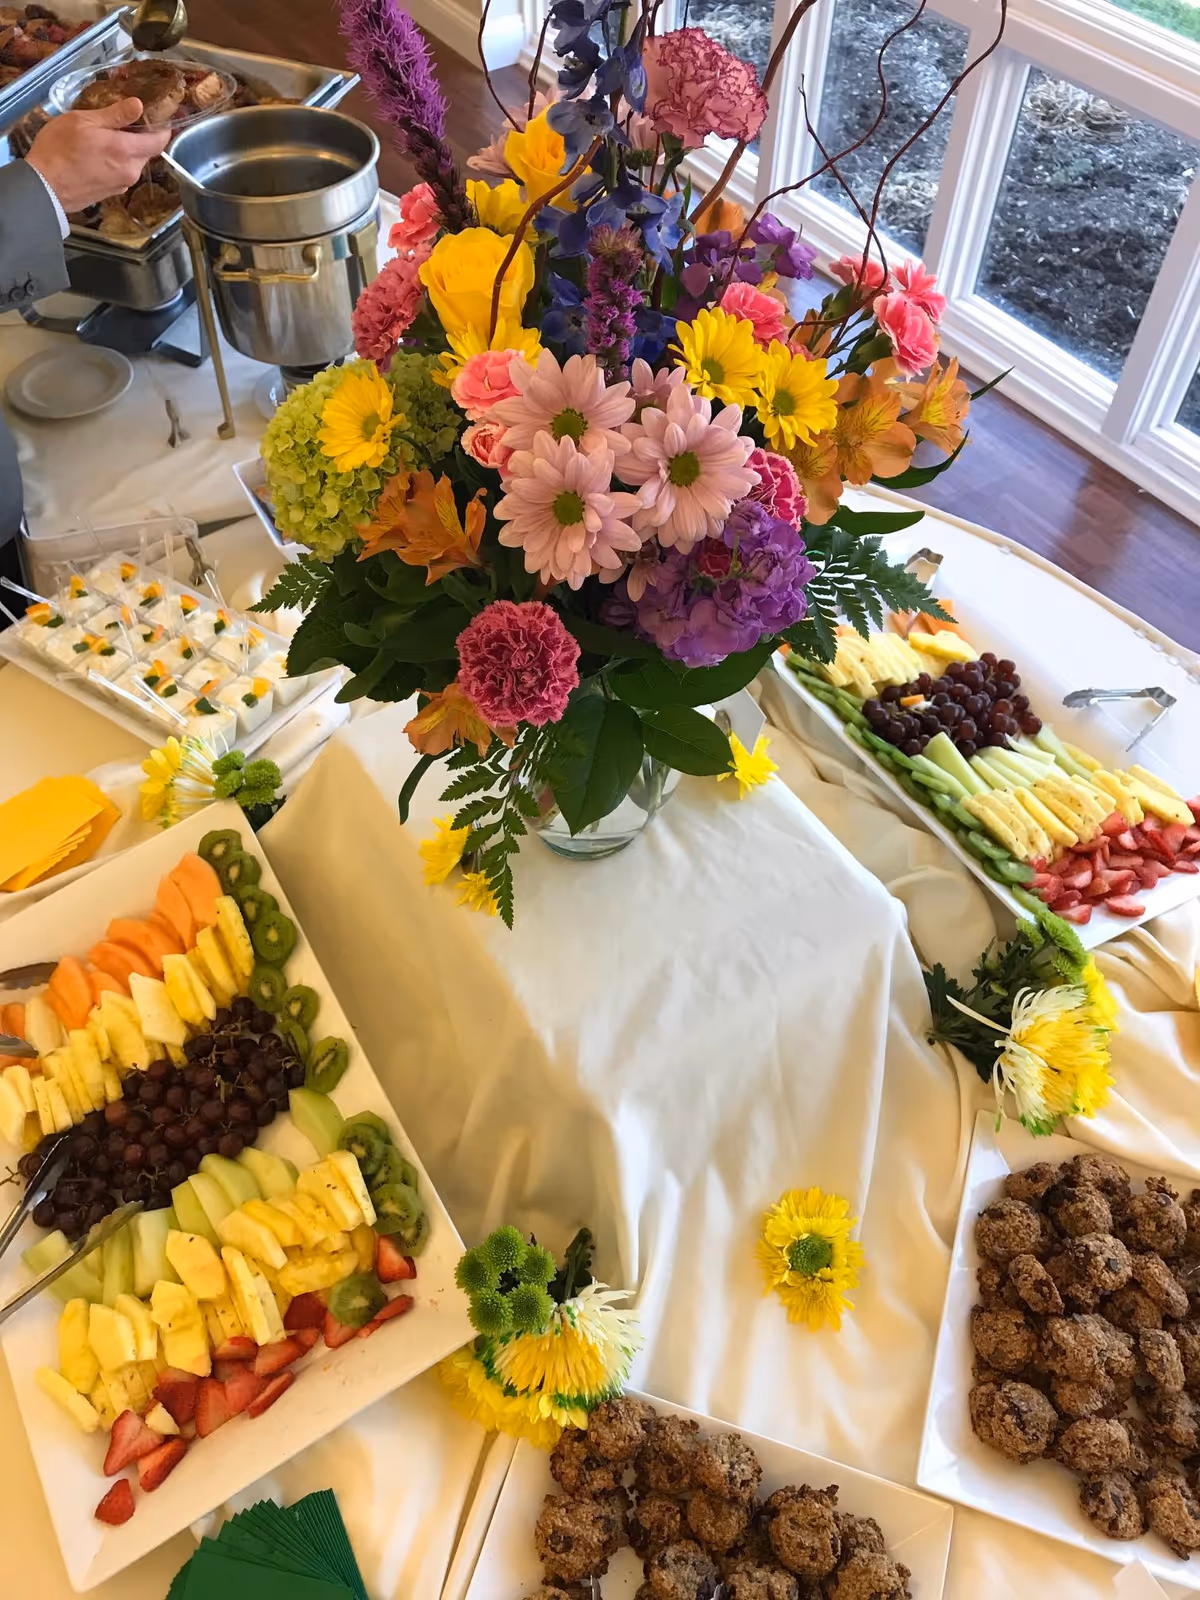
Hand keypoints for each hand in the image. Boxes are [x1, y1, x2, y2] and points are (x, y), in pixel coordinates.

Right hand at [25, 98, 172, 213]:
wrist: (44, 187)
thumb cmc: (59, 149)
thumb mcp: (84, 121)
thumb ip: (115, 115)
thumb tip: (139, 105)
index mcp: (127, 151)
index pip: (159, 141)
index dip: (161, 128)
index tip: (156, 117)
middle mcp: (131, 171)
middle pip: (146, 151)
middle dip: (138, 137)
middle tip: (119, 123)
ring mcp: (122, 185)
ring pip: (133, 163)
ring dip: (125, 150)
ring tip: (103, 138)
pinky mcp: (112, 193)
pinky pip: (122, 173)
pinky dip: (116, 162)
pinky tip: (98, 155)